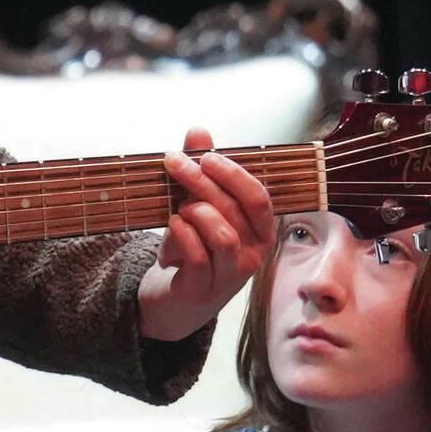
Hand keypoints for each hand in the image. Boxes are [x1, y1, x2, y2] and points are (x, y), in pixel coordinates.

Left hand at [136, 126, 274, 341]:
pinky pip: (197, 255)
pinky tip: (172, 227)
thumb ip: (200, 170)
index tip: (205, 155)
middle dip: (202, 181)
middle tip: (174, 163)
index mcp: (259, 232)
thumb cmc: (192, 249)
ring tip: (178, 210)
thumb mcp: (196, 205)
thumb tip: (199, 130)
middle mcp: (252, 255)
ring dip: (193, 211)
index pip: (259, 198)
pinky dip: (180, 233)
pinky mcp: (202, 290)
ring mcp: (229, 276)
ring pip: (222, 234)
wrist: (173, 301)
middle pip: (235, 210)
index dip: (234, 173)